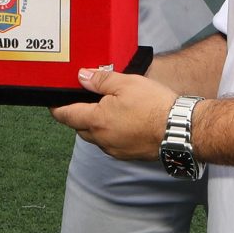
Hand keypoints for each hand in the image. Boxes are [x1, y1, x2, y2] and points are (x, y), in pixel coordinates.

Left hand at [52, 63, 178, 159]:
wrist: (180, 129)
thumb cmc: (154, 105)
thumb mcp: (126, 83)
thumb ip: (100, 80)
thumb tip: (81, 77)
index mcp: (96, 121)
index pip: (66, 116)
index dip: (57, 108)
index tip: (53, 102)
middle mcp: (102, 139)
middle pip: (80, 127)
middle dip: (78, 115)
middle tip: (86, 99)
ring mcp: (115, 150)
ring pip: (96, 137)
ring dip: (96, 125)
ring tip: (109, 108)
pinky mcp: (128, 155)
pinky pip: (111, 143)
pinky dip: (111, 133)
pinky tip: (124, 122)